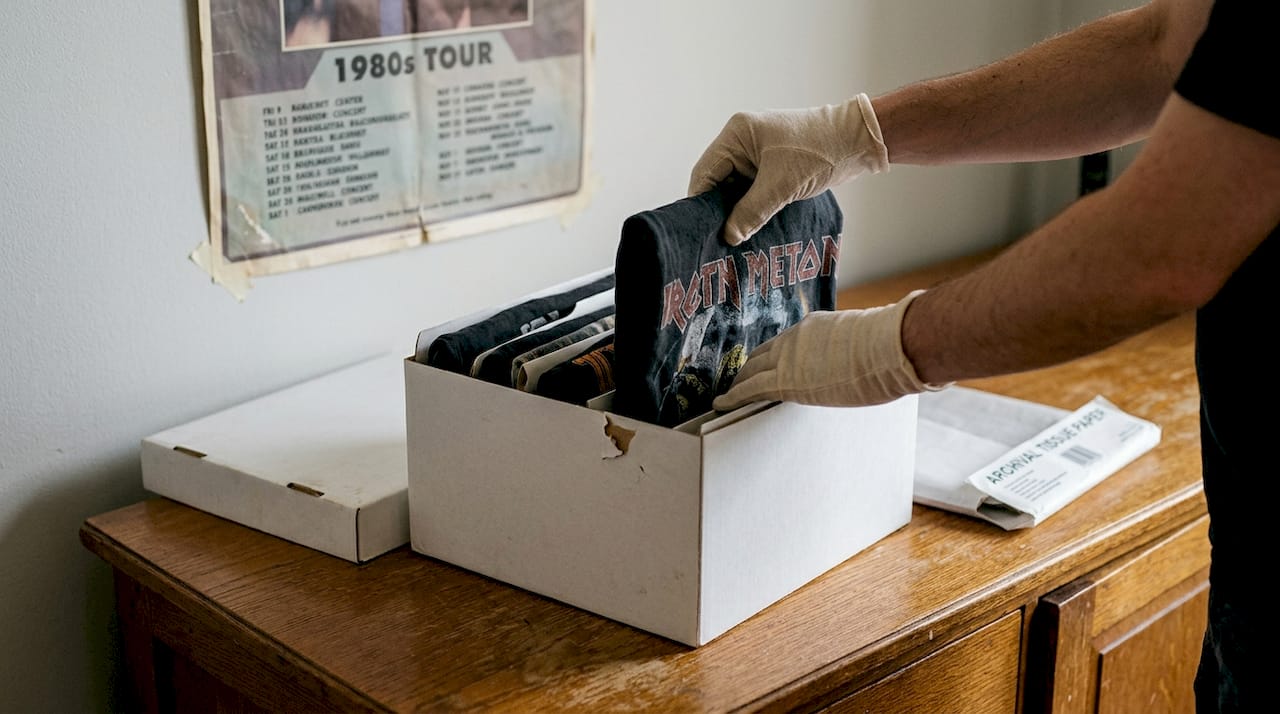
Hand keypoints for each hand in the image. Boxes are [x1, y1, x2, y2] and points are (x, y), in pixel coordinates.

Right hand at [689, 94, 889, 245]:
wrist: (859, 142)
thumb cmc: (820, 151)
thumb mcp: (781, 185)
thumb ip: (751, 212)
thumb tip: (728, 236)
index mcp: (737, 134)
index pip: (705, 172)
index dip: (699, 202)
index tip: (699, 230)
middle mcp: (742, 141)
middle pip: (717, 181)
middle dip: (717, 210)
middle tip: (715, 240)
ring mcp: (757, 154)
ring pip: (734, 189)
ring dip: (736, 211)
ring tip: (732, 239)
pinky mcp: (771, 166)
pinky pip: (751, 190)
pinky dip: (751, 208)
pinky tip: (750, 228)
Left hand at [712, 290, 948, 410]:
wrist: (891, 346)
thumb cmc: (891, 346)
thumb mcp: (865, 342)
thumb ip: (853, 350)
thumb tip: (867, 361)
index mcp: (814, 328)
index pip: (783, 344)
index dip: (770, 357)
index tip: (763, 366)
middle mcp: (795, 340)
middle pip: (761, 356)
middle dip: (749, 369)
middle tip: (738, 382)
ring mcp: (788, 358)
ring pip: (752, 371)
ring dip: (739, 384)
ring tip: (727, 396)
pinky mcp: (787, 380)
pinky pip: (751, 389)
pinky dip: (733, 396)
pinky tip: (721, 403)